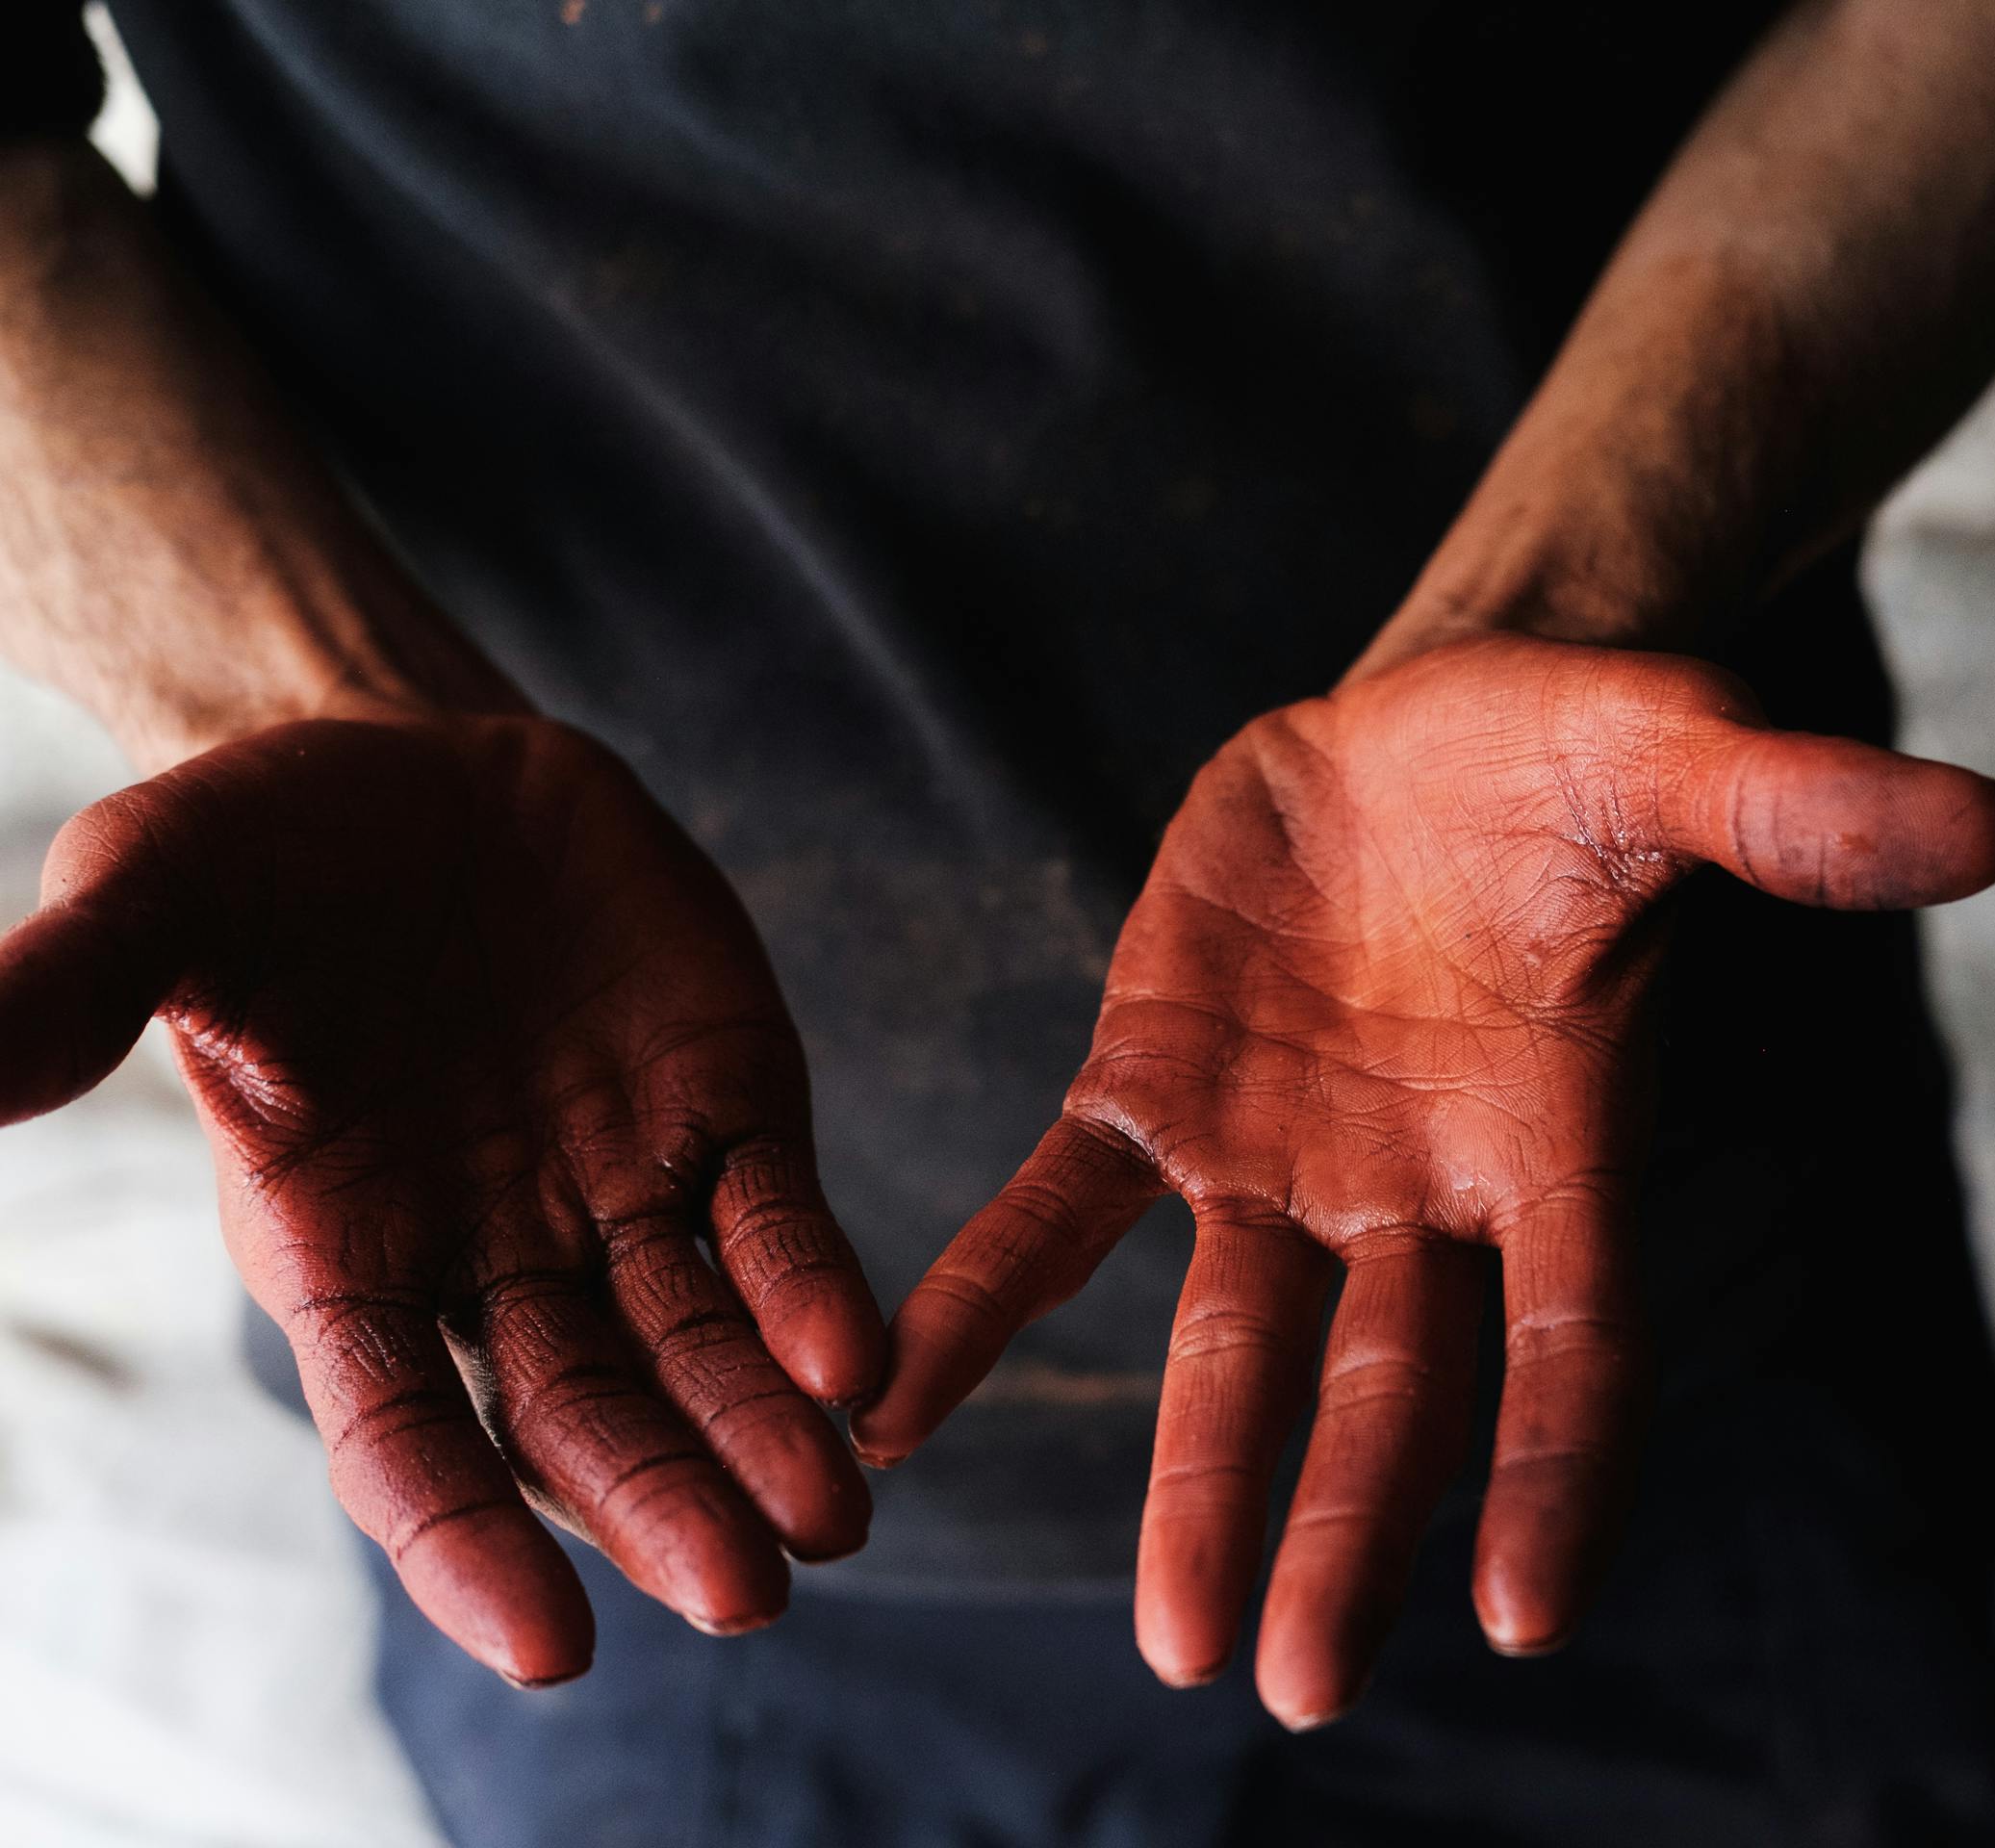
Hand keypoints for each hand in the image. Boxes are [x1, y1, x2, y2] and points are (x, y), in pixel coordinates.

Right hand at [0, 715, 882, 1684]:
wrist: (404, 752)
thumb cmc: (254, 854)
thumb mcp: (147, 902)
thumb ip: (65, 1000)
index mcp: (341, 1253)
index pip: (401, 1436)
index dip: (468, 1543)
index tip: (550, 1650)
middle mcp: (491, 1250)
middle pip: (581, 1416)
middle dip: (659, 1505)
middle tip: (746, 1596)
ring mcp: (618, 1184)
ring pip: (697, 1342)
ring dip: (763, 1433)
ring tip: (837, 1520)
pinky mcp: (723, 1101)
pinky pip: (776, 1215)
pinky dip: (816, 1285)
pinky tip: (863, 1356)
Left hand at [854, 635, 1994, 1725]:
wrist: (1423, 730)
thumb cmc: (1576, 761)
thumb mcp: (1681, 758)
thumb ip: (1800, 811)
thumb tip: (1991, 826)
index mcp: (1557, 1143)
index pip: (1574, 1337)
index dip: (1555, 1466)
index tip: (1522, 1612)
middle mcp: (1416, 1189)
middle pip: (1390, 1386)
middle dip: (1346, 1525)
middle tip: (1293, 1679)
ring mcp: (1273, 1154)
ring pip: (1228, 1343)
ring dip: (1195, 1478)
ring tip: (1170, 1632)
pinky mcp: (1148, 1089)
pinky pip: (1057, 1216)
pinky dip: (984, 1302)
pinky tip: (896, 1398)